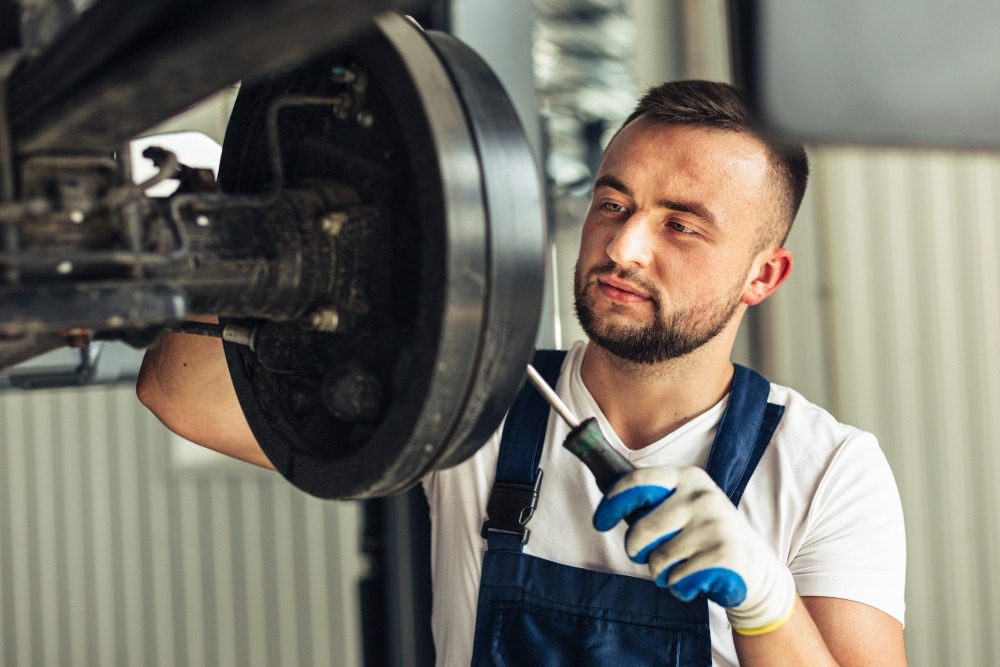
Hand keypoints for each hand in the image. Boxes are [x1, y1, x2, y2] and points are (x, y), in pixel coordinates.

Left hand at [593, 465, 795, 634]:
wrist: (754, 568)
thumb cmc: (705, 536)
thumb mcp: (683, 507)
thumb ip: (652, 503)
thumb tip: (608, 505)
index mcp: (687, 478)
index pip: (639, 481)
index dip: (614, 502)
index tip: (600, 521)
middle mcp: (702, 496)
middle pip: (642, 529)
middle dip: (637, 550)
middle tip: (651, 555)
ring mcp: (715, 525)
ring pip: (658, 559)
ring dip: (661, 572)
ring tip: (682, 565)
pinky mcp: (724, 555)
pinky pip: (677, 579)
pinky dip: (679, 586)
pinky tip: (696, 579)